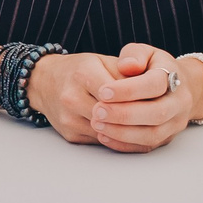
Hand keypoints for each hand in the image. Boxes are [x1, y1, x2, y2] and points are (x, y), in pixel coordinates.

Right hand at [28, 44, 192, 151]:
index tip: (154, 98)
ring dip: (130, 131)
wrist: (44, 82)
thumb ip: (126, 72)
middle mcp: (71, 97)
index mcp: (82, 73)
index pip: (116, 91)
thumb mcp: (102, 60)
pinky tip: (133, 134)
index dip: (136, 96)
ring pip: (108, 132)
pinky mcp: (70, 134)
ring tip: (150, 126)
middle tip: (159, 116)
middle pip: (112, 114)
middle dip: (137, 116)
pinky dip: (118, 139)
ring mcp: (69, 118)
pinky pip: (100, 141)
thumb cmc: (79, 70)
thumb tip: (150, 89)